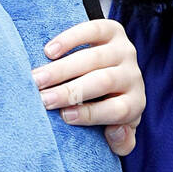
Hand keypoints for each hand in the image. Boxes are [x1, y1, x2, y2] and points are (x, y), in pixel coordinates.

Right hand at [31, 18, 144, 156]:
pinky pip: (94, 29)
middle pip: (103, 82)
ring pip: (94, 58)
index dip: (91, 114)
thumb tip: (116, 131)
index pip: (117, 109)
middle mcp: (133, 75)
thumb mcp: (117, 131)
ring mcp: (124, 51)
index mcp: (135, 103)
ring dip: (62, 69)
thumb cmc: (108, 108)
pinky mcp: (114, 31)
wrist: (114, 71)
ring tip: (37, 79)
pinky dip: (70, 39)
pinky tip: (49, 51)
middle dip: (71, 91)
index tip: (64, 117)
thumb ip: (121, 142)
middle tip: (42, 99)